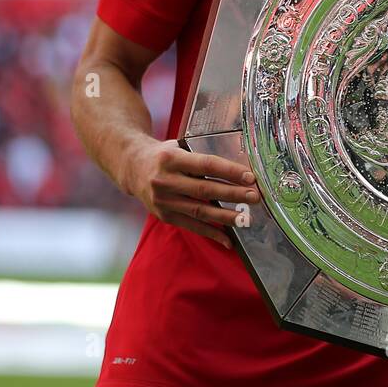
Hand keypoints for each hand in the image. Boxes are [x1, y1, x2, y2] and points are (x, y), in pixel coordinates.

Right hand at [121, 138, 259, 247]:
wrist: (133, 168)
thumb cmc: (165, 155)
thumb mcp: (180, 148)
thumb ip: (201, 157)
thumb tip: (239, 170)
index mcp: (171, 158)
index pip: (206, 165)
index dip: (230, 172)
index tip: (250, 177)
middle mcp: (164, 180)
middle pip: (205, 189)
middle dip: (233, 194)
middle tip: (255, 197)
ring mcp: (163, 200)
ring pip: (199, 210)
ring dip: (225, 216)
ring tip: (246, 218)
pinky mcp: (164, 216)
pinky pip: (191, 226)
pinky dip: (211, 233)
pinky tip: (228, 238)